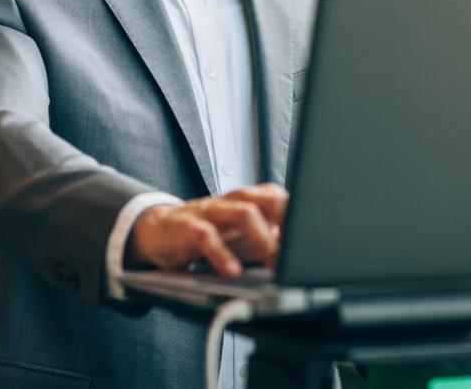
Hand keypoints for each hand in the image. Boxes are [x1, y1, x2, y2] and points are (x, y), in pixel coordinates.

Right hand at [128, 184, 287, 277]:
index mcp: (248, 201)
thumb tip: (299, 260)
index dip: (298, 217)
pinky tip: (232, 271)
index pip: (281, 199)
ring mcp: (210, 211)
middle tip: (299, 253)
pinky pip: (206, 235)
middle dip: (287, 223)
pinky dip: (221, 254)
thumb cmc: (206, 235)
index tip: (313, 242)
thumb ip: (267, 243)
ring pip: (242, 212)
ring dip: (262, 237)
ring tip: (273, 261)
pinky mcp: (187, 226)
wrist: (157, 230)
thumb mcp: (239, 240)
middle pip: (268, 199)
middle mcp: (232, 201)